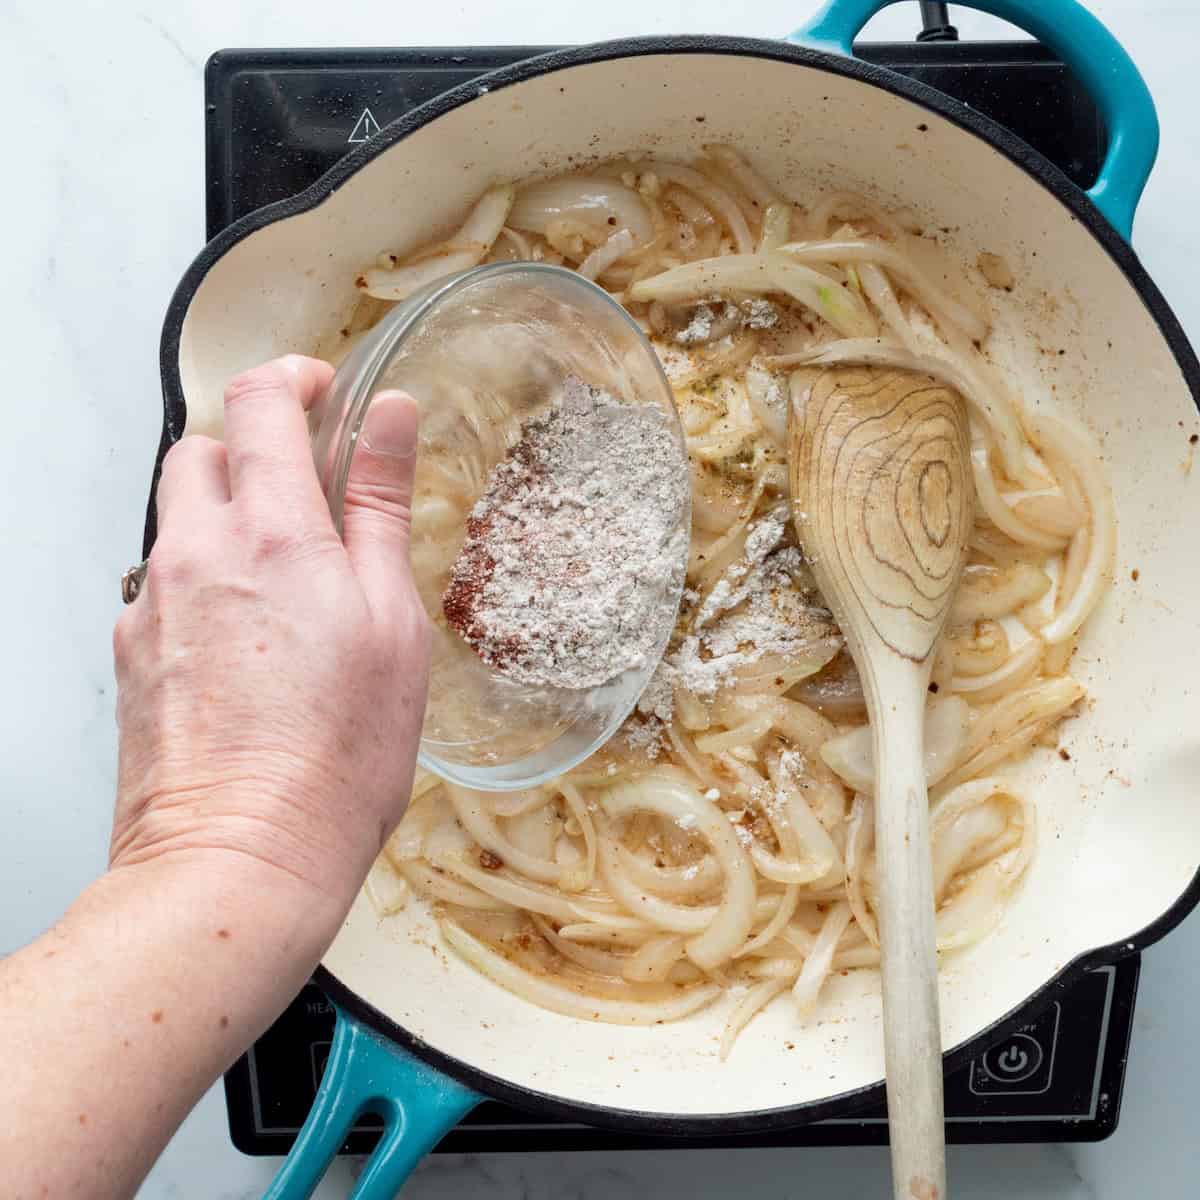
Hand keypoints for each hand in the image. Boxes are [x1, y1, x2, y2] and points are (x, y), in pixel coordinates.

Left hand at [111, 356, 429, 913]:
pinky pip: (161, 581)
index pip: (259, 404)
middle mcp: (194, 554)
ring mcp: (150, 604)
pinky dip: (203, 577)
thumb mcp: (391, 621)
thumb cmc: (335, 757)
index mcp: (270, 534)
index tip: (324, 390)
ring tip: (285, 578)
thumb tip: (388, 416)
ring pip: (174, 515)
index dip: (294, 378)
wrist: (239, 860)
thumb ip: (380, 506)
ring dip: (224, 512)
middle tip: (308, 487)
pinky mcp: (131, 652)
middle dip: (250, 446)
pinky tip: (250, 639)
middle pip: (199, 448)